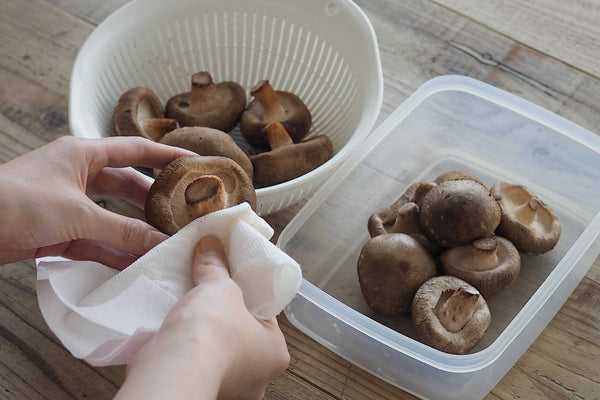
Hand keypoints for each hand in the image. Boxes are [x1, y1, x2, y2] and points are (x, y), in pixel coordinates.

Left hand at [0, 135, 194, 268]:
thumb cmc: (17, 202)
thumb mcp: (77, 214)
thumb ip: (121, 230)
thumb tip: (159, 243)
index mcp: (83, 155)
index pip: (135, 150)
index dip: (166, 156)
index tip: (194, 163)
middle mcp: (79, 176)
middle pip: (128, 186)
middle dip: (154, 202)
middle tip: (183, 214)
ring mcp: (69, 204)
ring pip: (113, 217)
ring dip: (135, 231)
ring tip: (165, 243)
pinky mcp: (59, 230)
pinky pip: (96, 240)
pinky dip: (114, 251)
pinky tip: (136, 263)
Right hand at [116, 236, 289, 399]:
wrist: (170, 369)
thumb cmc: (211, 334)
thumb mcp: (219, 287)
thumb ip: (217, 266)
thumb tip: (211, 245)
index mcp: (275, 353)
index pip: (265, 315)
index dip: (249, 293)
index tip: (234, 278)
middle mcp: (256, 376)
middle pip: (241, 331)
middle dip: (224, 313)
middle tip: (212, 291)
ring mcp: (227, 385)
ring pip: (217, 347)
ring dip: (204, 330)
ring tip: (191, 304)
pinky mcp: (198, 385)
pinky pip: (195, 359)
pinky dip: (187, 344)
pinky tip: (176, 324)